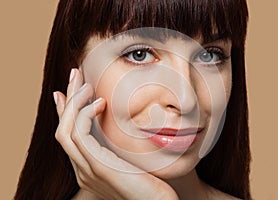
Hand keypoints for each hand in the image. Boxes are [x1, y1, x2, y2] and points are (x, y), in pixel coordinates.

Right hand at [53, 68, 178, 199]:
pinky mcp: (98, 167)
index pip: (70, 136)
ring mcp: (87, 170)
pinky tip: (100, 103)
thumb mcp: (131, 162)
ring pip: (66, 130)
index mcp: (89, 168)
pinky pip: (80, 135)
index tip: (70, 90)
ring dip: (74, 102)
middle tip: (75, 74)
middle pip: (63, 129)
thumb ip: (121, 149)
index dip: (66, 111)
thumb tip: (122, 128)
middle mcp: (83, 170)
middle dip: (67, 99)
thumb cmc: (151, 185)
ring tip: (86, 84)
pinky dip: (85, 114)